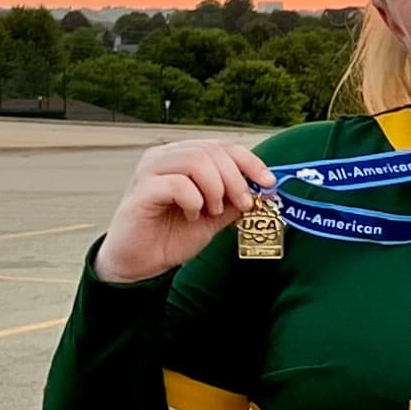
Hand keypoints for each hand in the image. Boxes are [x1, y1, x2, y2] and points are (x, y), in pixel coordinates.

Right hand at [95, 140, 275, 282]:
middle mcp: (165, 157)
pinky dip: (194, 201)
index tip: (268, 182)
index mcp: (182, 158)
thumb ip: (234, 201)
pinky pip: (177, 184)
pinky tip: (191, 215)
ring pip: (196, 161)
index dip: (249, 161)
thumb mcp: (214, 218)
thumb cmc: (172, 236)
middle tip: (243, 204)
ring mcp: (150, 171)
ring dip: (215, 189)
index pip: (221, 146)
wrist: (141, 263)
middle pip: (211, 151)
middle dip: (235, 179)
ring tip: (212, 211)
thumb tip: (263, 189)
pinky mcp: (142, 190)